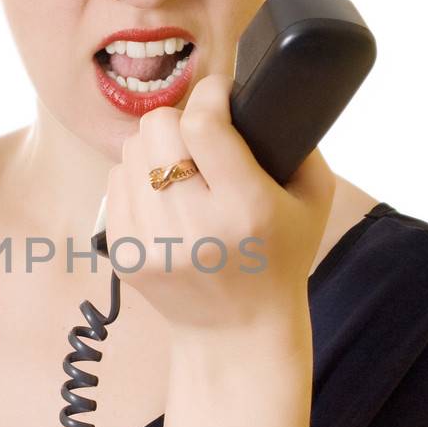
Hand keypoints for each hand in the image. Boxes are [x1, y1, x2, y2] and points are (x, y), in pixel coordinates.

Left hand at [100, 72, 335, 336]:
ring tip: (182, 170)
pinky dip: (137, 180)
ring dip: (156, 150)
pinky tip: (164, 198)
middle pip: (157, 127)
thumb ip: (296, 142)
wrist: (236, 332)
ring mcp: (151, 243)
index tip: (222, 96)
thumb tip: (254, 94)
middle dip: (180, 121)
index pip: (202, 123)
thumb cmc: (279, 259)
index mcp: (243, 209)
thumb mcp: (312, 201)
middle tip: (200, 137)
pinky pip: (115, 182)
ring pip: (130, 151)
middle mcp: (192, 226)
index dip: (211, 95)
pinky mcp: (123, 253)